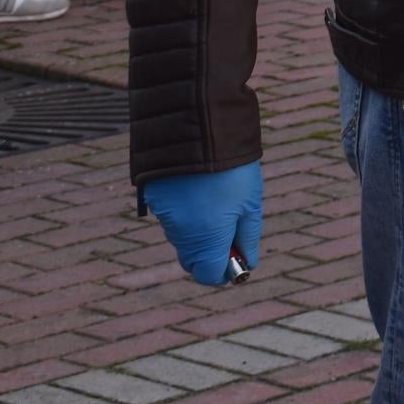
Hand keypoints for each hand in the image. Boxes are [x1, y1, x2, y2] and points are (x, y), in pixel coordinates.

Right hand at [141, 162, 262, 285]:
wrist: (201, 128)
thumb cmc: (233, 168)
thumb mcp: (250, 204)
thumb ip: (247, 238)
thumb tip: (246, 263)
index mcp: (206, 239)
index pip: (209, 275)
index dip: (224, 269)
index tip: (236, 254)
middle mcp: (180, 234)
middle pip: (192, 260)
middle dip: (210, 252)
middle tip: (228, 226)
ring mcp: (164, 216)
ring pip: (181, 238)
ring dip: (197, 230)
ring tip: (213, 198)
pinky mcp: (154, 199)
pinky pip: (170, 216)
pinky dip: (183, 210)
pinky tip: (196, 187)